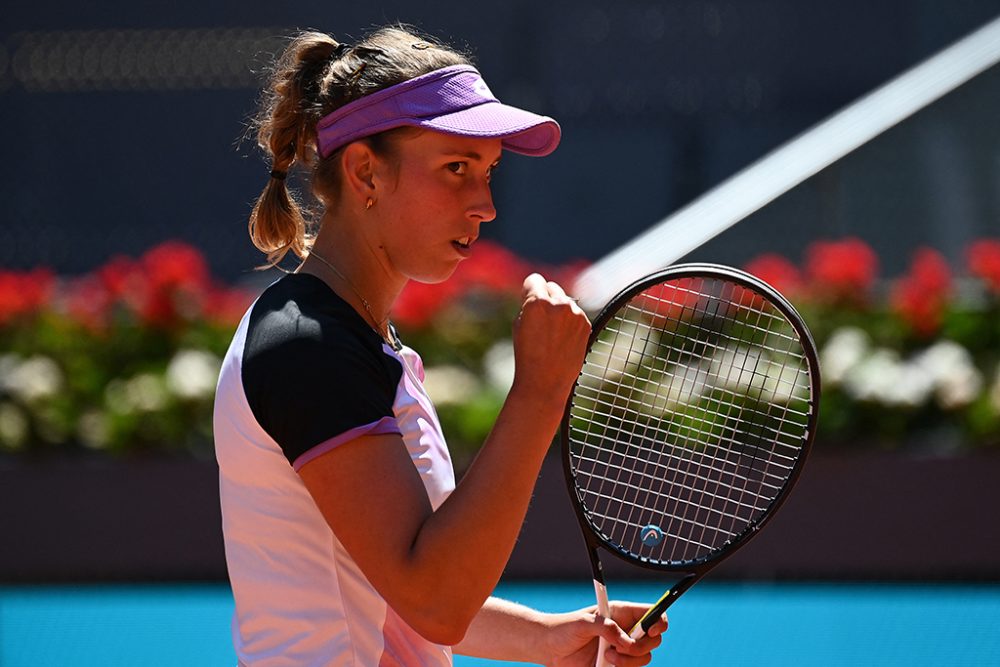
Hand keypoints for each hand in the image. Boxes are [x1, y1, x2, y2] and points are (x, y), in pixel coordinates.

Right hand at [511, 273, 590, 400]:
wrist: (545, 382)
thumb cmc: (527, 355)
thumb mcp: (519, 325)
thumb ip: (529, 304)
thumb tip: (539, 292)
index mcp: (536, 302)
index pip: (534, 279)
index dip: (529, 290)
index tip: (527, 300)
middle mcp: (558, 303)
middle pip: (551, 286)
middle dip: (545, 297)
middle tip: (540, 320)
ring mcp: (574, 313)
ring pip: (564, 300)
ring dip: (558, 309)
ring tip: (551, 334)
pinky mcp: (585, 323)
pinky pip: (575, 313)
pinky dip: (569, 321)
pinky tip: (562, 339)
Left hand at [540, 600, 667, 666]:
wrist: (549, 649)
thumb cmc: (563, 628)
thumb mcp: (583, 623)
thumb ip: (606, 627)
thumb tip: (624, 640)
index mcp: (620, 613)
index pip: (651, 614)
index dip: (659, 621)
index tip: (651, 631)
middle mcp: (625, 631)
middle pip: (653, 640)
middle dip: (641, 647)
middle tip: (621, 647)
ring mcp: (622, 650)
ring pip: (644, 658)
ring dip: (629, 661)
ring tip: (607, 657)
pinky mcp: (616, 666)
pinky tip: (605, 665)